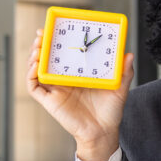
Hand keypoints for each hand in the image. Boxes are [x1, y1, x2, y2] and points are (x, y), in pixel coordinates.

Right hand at [26, 28, 134, 160]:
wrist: (104, 132)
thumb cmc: (110, 111)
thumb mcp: (119, 88)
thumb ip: (125, 72)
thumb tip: (128, 54)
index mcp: (77, 74)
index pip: (64, 53)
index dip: (57, 41)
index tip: (56, 28)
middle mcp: (64, 80)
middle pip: (46, 58)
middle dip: (41, 45)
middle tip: (42, 33)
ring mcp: (55, 90)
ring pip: (37, 70)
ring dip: (34, 57)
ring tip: (38, 47)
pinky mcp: (49, 101)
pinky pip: (34, 87)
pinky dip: (31, 76)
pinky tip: (36, 66)